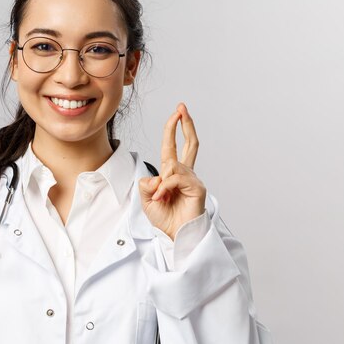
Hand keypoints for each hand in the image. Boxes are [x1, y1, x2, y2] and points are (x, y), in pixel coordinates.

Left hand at [138, 102, 206, 240]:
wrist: (175, 236)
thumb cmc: (165, 219)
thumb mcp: (146, 198)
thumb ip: (146, 184)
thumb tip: (157, 175)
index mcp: (173, 174)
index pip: (174, 147)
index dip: (174, 130)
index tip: (177, 113)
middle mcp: (185, 174)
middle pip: (190, 144)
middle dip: (185, 124)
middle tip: (182, 107)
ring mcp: (193, 180)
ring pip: (172, 166)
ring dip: (160, 182)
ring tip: (158, 198)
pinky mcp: (197, 188)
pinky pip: (175, 178)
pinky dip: (164, 187)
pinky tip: (162, 198)